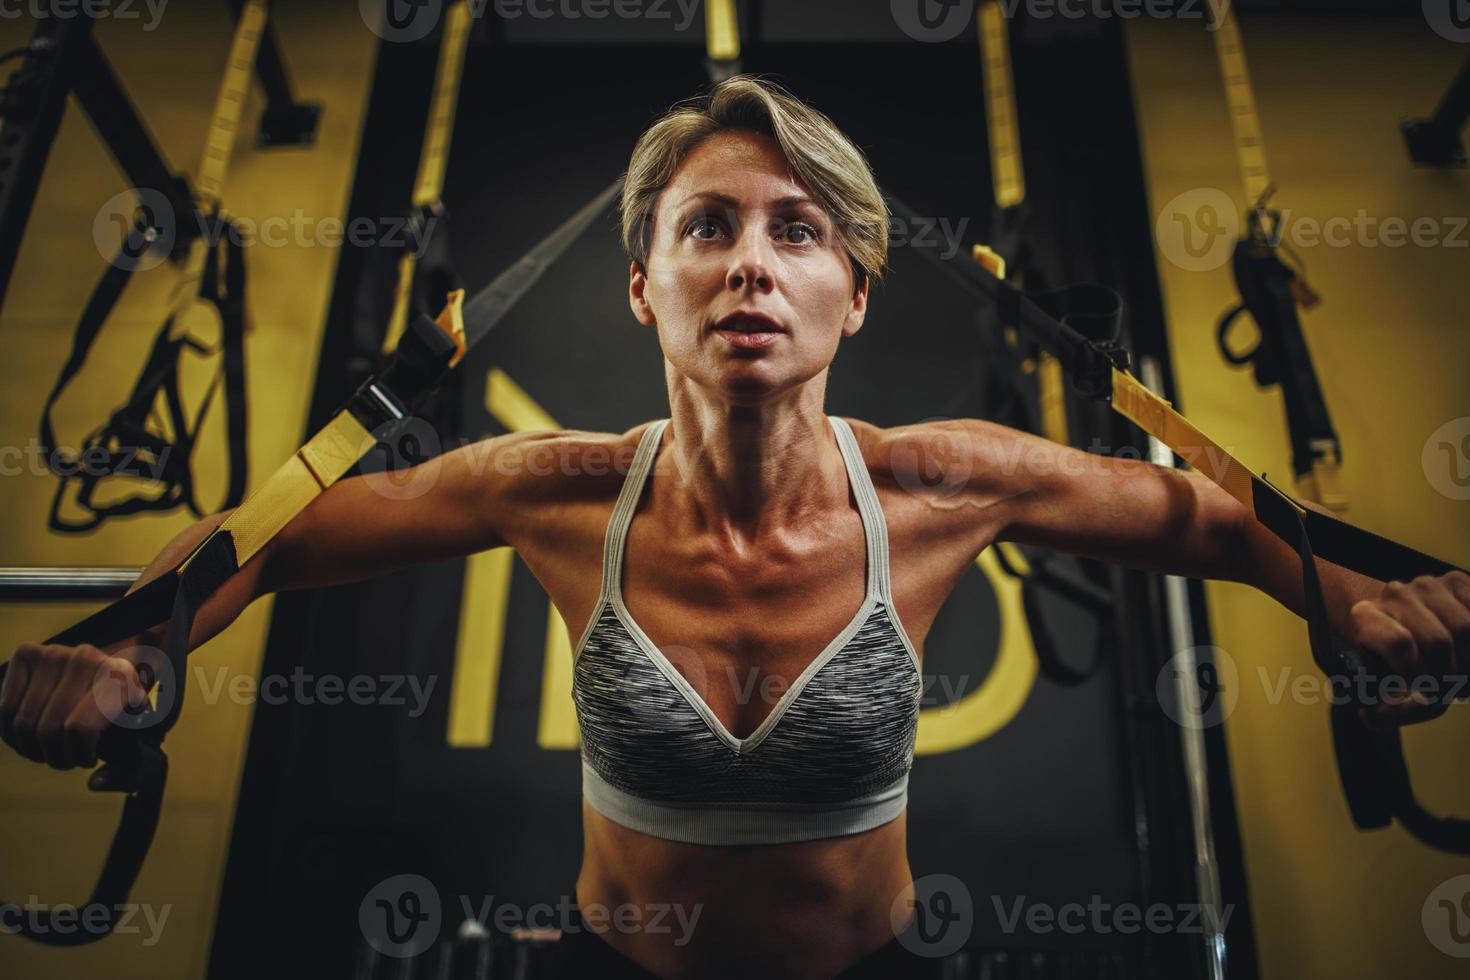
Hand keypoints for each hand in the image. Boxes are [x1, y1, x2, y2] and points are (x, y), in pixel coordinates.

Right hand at [0, 643, 149, 772]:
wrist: (105, 673)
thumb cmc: (120, 713)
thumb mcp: (135, 740)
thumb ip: (126, 770)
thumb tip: (95, 783)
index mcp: (122, 677)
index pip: (80, 728)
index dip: (78, 755)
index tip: (88, 759)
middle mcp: (88, 658)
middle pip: (48, 729)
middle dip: (54, 756)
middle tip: (65, 759)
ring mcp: (54, 652)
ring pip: (23, 722)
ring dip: (32, 748)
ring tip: (49, 749)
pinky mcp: (26, 653)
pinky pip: (4, 708)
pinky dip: (12, 732)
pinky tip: (31, 734)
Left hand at [1346, 571, 1469, 729]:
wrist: (1407, 626)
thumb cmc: (1396, 662)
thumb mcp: (1381, 682)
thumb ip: (1383, 706)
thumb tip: (1372, 716)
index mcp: (1365, 616)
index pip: (1398, 644)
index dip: (1417, 676)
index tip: (1425, 696)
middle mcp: (1394, 594)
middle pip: (1437, 642)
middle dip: (1448, 677)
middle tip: (1447, 692)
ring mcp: (1427, 585)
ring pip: (1465, 629)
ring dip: (1467, 663)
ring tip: (1458, 675)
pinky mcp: (1458, 581)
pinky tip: (1465, 657)